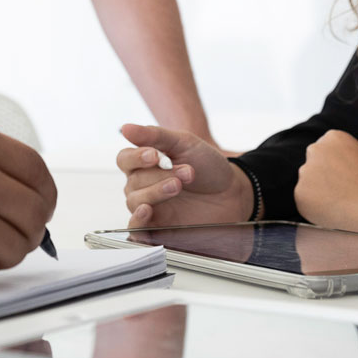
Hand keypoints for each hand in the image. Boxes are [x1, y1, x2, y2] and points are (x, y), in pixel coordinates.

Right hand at [117, 123, 252, 227]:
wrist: (232, 192)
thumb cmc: (208, 166)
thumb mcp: (185, 143)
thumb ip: (155, 136)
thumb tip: (125, 128)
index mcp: (145, 163)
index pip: (125, 159)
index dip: (136, 158)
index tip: (154, 156)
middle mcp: (143, 185)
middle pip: (132, 181)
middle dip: (159, 175)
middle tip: (187, 172)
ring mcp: (150, 206)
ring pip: (134, 202)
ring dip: (155, 192)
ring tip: (178, 185)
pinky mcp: (158, 227)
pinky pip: (136, 229)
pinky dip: (137, 221)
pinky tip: (147, 211)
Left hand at [294, 130, 357, 237]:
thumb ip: (350, 159)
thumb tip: (345, 169)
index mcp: (333, 137)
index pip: (326, 152)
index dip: (336, 168)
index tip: (346, 179)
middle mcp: (314, 149)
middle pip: (313, 166)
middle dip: (323, 179)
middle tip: (341, 194)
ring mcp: (305, 171)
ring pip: (308, 185)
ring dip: (319, 195)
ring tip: (342, 205)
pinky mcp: (299, 193)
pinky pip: (305, 204)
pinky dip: (316, 210)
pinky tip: (334, 213)